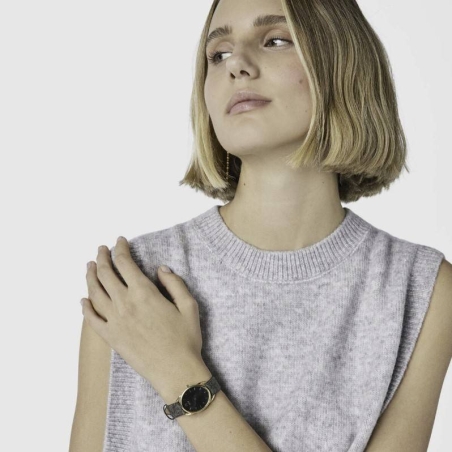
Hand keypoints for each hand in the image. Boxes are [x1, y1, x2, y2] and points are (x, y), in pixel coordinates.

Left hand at [81, 236, 204, 394]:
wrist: (175, 371)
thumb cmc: (186, 339)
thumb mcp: (189, 306)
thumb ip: (174, 283)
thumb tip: (160, 269)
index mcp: (144, 292)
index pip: (125, 263)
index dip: (121, 249)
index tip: (120, 241)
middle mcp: (125, 303)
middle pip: (105, 274)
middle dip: (102, 258)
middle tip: (101, 249)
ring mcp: (114, 321)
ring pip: (95, 293)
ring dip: (90, 276)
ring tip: (90, 266)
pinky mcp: (110, 337)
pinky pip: (91, 319)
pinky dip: (85, 307)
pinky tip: (83, 300)